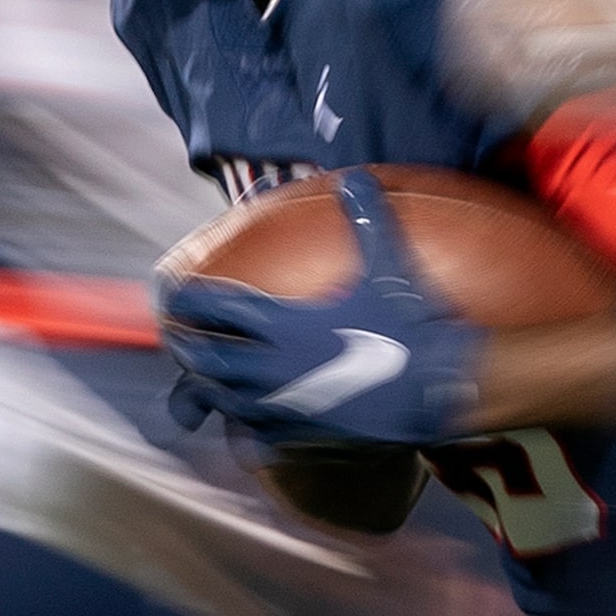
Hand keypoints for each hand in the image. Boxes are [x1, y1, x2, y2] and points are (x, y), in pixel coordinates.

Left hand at [161, 172, 481, 448]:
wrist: (437, 388)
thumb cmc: (412, 325)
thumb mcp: (390, 266)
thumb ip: (369, 221)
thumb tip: (360, 181)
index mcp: (284, 320)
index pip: (213, 305)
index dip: (188, 297)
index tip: (178, 293)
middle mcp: (273, 364)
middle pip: (205, 355)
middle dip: (187, 342)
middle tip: (181, 333)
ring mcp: (284, 402)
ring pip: (222, 397)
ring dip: (208, 383)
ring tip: (204, 373)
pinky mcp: (301, 433)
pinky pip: (253, 434)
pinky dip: (242, 425)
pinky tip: (246, 421)